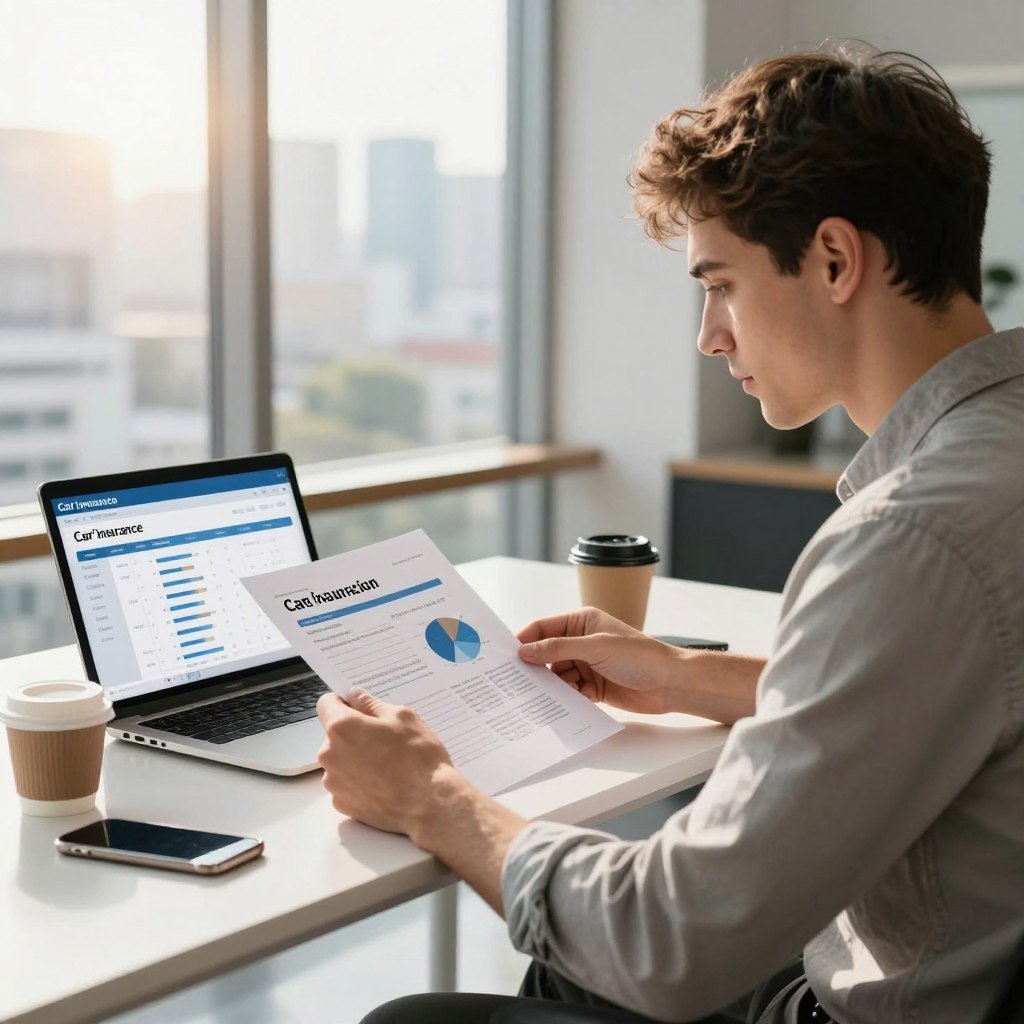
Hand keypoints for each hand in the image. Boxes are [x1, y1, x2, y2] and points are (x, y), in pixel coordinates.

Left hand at [316, 688, 454, 834]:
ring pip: (339, 760)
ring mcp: (334, 783)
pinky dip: (358, 780)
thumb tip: (356, 696)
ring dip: (354, 757)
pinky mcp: (342, 804)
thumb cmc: (418, 757)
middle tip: (382, 738)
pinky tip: (383, 782)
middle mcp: (330, 755)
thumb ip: (372, 704)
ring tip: (386, 763)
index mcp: (342, 728)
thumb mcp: (402, 717)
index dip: (342, 702)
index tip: (357, 707)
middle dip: (352, 732)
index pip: (326, 704)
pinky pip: (345, 783)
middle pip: (333, 734)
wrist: (430, 804)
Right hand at [517, 606, 683, 714]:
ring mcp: (587, 664)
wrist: (670, 684)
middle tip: (519, 679)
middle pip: (547, 653)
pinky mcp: (593, 686)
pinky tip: (572, 700)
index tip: (506, 655)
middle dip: (537, 666)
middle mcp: (582, 641)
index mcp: (582, 621)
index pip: (544, 627)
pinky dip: (568, 696)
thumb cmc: (639, 656)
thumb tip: (525, 650)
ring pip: (557, 675)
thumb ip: (558, 648)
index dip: (525, 639)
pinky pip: (570, 691)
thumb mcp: (595, 647)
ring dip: (554, 685)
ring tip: (552, 692)